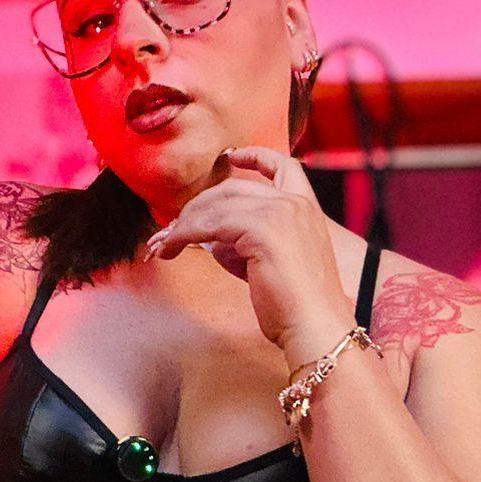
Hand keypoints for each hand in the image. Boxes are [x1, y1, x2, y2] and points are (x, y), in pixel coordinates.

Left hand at [144, 146, 353, 357]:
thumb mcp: (272, 263)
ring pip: (217, 205)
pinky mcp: (260, 229)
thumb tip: (210, 240)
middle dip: (198, 207)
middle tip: (173, 229)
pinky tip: (172, 248)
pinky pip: (209, 224)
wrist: (316, 326)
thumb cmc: (297, 306)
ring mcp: (279, 212)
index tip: (233, 155)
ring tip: (165, 244)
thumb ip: (245, 243)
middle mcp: (294, 203)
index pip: (283, 166)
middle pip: (232, 189)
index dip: (256, 156)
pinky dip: (184, 235)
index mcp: (306, 208)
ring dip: (184, 224)